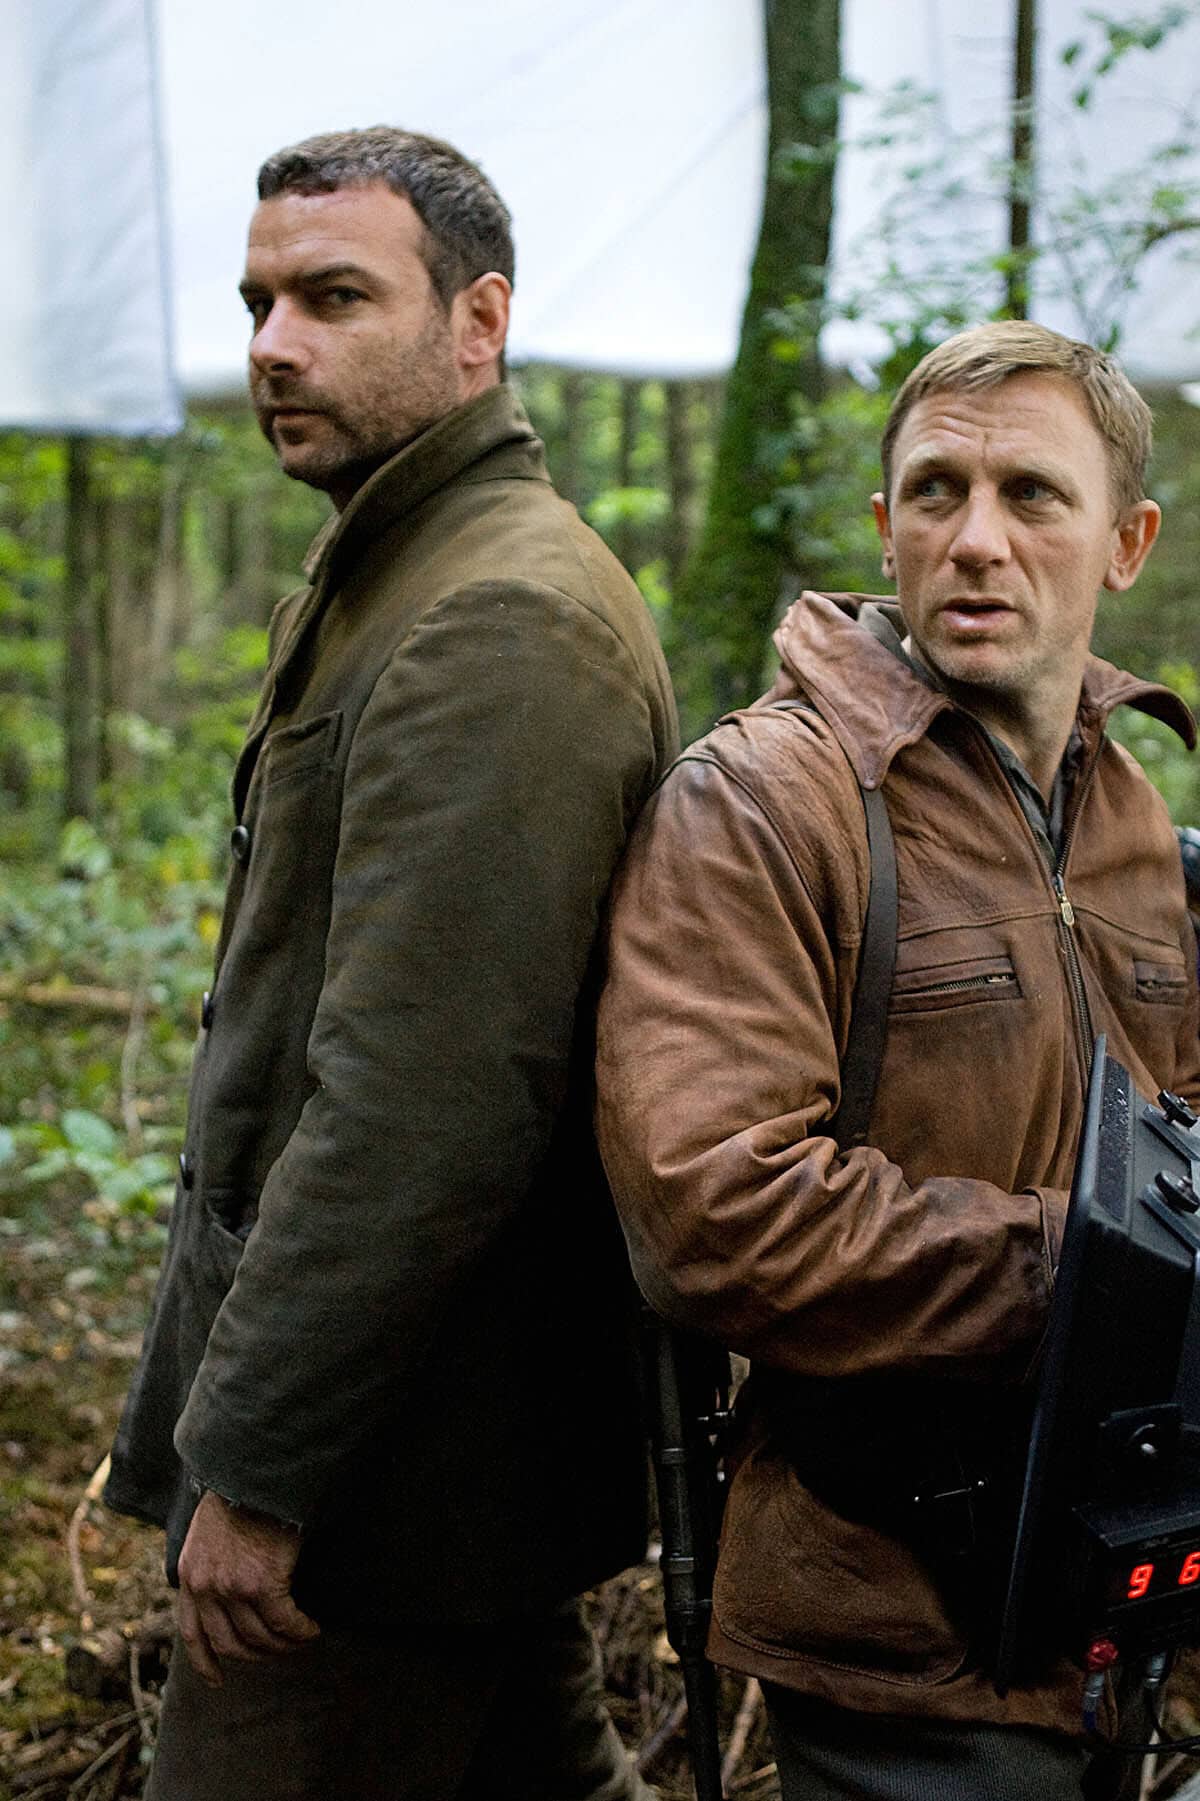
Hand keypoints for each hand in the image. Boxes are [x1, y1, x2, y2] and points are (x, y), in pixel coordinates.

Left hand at [176, 1489, 319, 1685]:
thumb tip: (227, 1587)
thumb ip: (210, 1562)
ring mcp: (232, 1588)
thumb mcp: (208, 1530)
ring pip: (260, 1638)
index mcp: (190, 1575)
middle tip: (279, 1651)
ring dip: (284, 1645)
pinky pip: (284, 1623)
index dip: (205, 1662)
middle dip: (256, 1655)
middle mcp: (206, 1587)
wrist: (257, 1471)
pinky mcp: (262, 1584)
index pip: (192, 1632)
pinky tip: (312, 1628)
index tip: (217, 1680)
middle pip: (229, 1643)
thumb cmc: (241, 1492)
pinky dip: (300, 1631)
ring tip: (301, 1638)